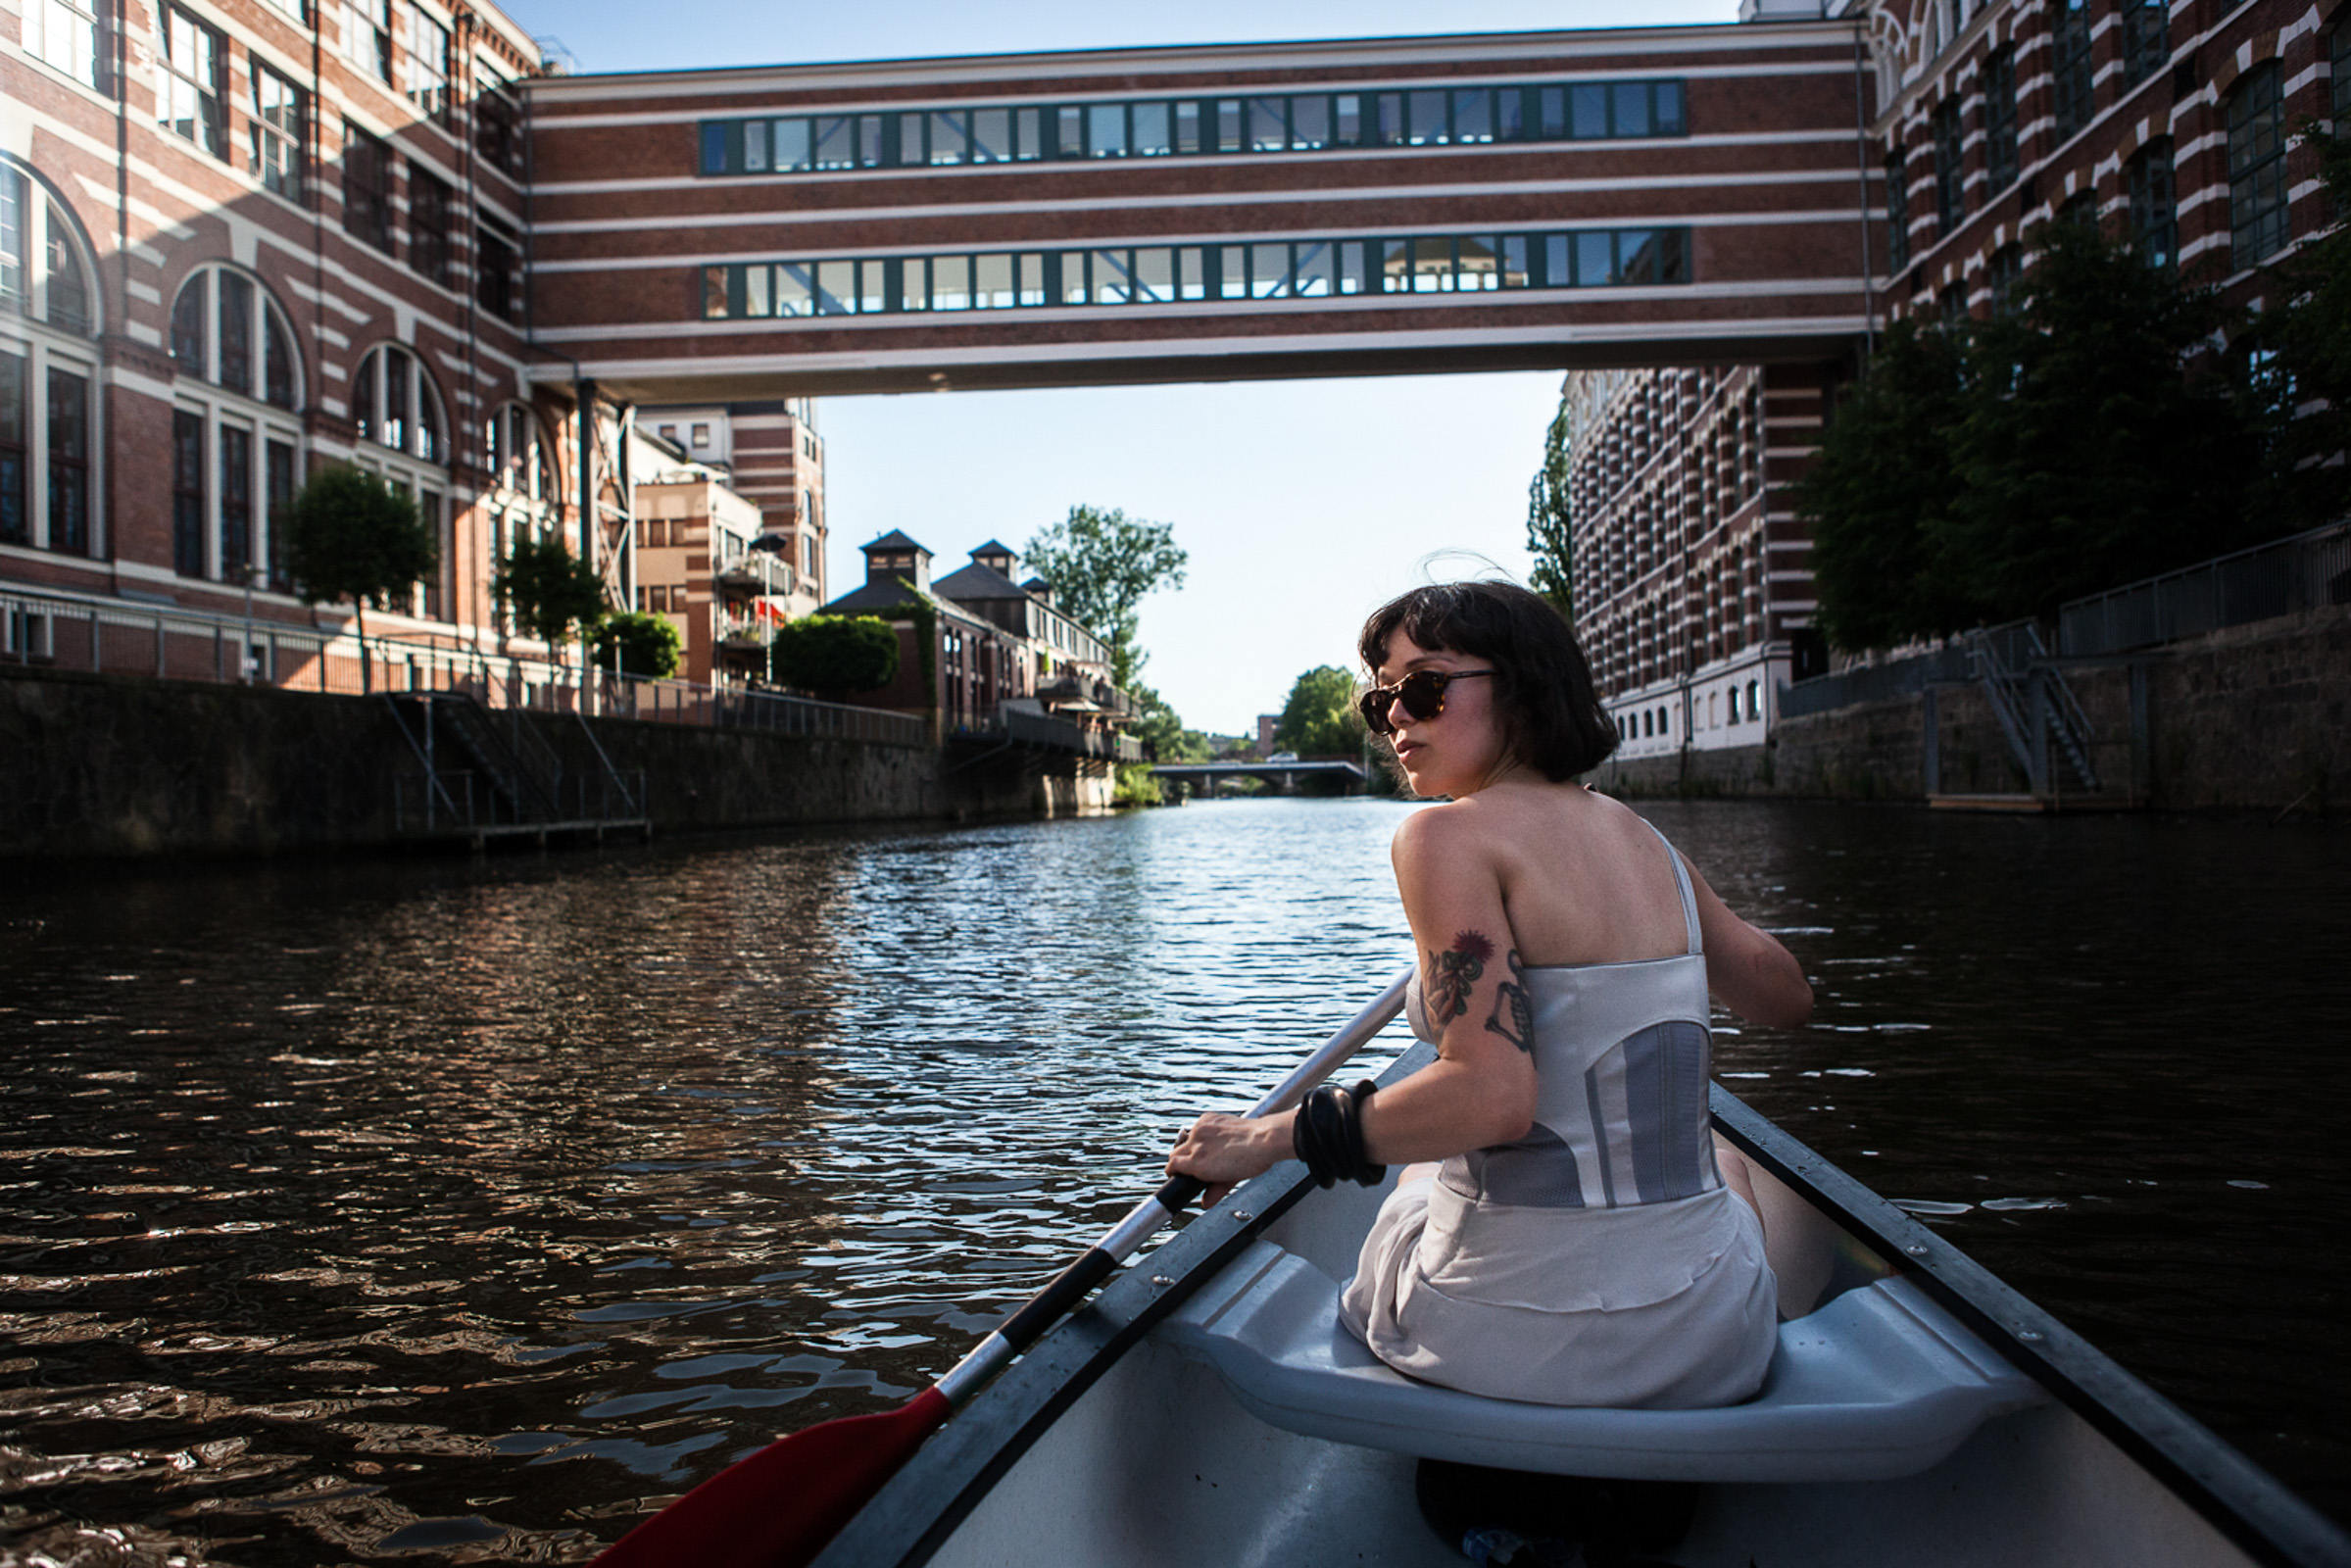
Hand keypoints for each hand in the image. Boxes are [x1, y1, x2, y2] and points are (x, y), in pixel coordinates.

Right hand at [1166, 1112, 1287, 1199]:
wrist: (1264, 1139)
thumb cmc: (1251, 1160)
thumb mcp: (1231, 1181)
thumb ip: (1215, 1192)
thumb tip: (1206, 1201)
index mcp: (1198, 1163)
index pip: (1172, 1166)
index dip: (1173, 1171)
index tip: (1177, 1173)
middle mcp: (1196, 1144)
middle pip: (1175, 1153)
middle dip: (1181, 1160)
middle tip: (1194, 1164)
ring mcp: (1201, 1129)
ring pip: (1186, 1138)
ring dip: (1192, 1145)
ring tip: (1210, 1150)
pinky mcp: (1208, 1118)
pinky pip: (1198, 1126)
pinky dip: (1203, 1132)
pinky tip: (1216, 1137)